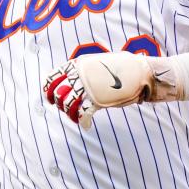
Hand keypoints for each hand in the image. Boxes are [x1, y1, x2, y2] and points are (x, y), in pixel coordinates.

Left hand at [43, 52, 172, 128]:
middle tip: (66, 110)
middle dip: (59, 104)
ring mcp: (88, 88)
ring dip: (70, 115)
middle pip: (57, 94)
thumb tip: (76, 77)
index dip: (48, 89)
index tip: (50, 98)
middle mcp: (79, 76)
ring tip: (76, 118)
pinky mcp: (97, 100)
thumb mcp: (98, 63)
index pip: (52, 77)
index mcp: (78, 65)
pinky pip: (83, 114)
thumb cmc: (122, 68)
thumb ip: (86, 70)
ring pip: (67, 105)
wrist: (140, 73)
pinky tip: (87, 125)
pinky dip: (83, 122)